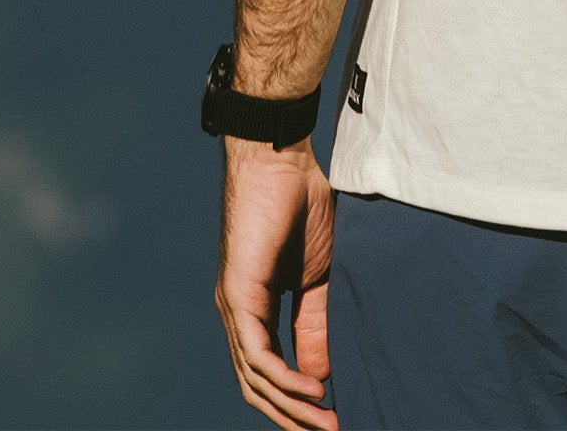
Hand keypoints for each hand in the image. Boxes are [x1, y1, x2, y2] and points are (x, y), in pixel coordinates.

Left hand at [216, 136, 335, 430]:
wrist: (283, 162)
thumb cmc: (302, 207)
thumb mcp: (320, 277)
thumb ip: (316, 323)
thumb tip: (321, 375)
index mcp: (256, 309)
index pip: (268, 372)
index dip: (295, 403)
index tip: (332, 419)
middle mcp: (238, 313)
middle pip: (258, 385)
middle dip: (293, 417)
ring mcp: (234, 305)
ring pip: (255, 377)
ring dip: (292, 406)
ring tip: (327, 422)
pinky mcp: (237, 292)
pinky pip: (257, 352)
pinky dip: (285, 377)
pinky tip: (314, 389)